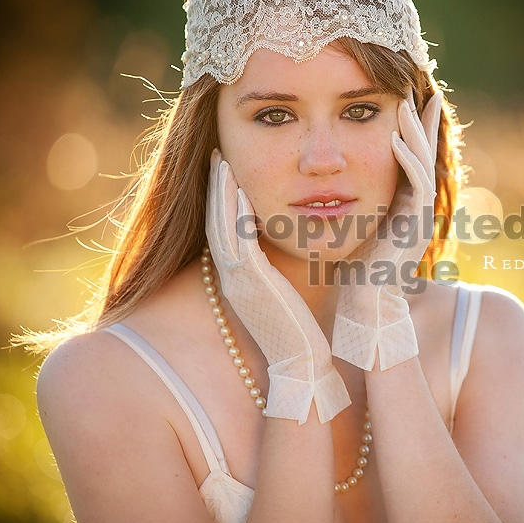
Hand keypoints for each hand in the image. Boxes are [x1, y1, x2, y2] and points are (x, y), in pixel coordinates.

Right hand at [206, 150, 350, 423]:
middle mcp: (234, 277)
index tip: (229, 168)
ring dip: (219, 192)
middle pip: (217, 221)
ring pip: (219, 225)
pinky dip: (231, 212)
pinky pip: (233, 240)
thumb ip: (285, 272)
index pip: (230, 229)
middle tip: (217, 155)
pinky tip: (238, 187)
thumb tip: (299, 246)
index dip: (226, 198)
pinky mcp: (246, 283)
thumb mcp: (289, 295)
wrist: (306, 367)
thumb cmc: (305, 333)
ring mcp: (237, 280)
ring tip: (220, 161)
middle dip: (217, 187)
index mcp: (245, 278)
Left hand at [332, 91, 441, 370]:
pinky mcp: (417, 228)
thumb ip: (345, 204)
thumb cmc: (349, 276)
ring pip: (423, 164)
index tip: (399, 98)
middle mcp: (415, 209)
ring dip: (415, 132)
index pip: (406, 158)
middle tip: (416, 88)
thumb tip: (319, 180)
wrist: (364, 312)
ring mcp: (419, 218)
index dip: (406, 130)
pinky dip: (408, 160)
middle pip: (422, 154)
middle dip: (419, 122)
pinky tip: (397, 138)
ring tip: (407, 100)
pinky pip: (418, 185)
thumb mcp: (347, 229)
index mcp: (400, 207)